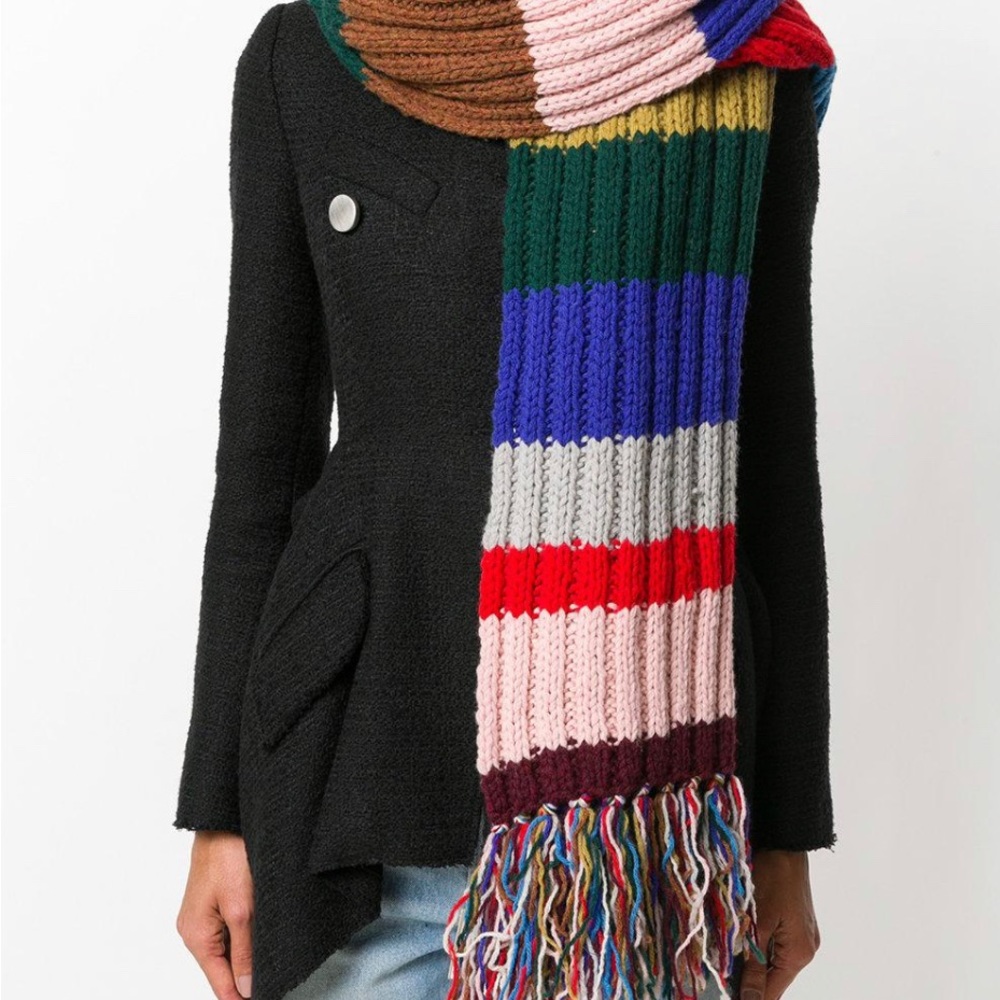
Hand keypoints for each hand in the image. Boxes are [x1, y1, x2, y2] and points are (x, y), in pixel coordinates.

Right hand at [177, 831, 254, 998]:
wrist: (225, 819)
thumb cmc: (228, 856)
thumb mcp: (242, 908)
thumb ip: (244, 951)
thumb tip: (246, 989)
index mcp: (197, 937)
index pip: (220, 984)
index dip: (242, 997)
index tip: (264, 999)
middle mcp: (195, 930)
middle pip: (222, 970)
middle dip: (245, 979)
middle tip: (273, 981)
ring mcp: (203, 916)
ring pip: (227, 951)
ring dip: (246, 958)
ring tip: (270, 964)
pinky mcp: (214, 902)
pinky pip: (229, 931)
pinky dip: (243, 938)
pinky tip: (260, 937)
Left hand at [740, 850, 820, 999]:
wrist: (785, 844)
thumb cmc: (772, 877)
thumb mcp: (758, 923)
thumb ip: (754, 964)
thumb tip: (749, 998)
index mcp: (799, 954)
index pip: (772, 992)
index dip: (749, 996)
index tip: (725, 992)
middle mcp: (806, 950)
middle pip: (774, 978)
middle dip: (748, 978)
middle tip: (721, 969)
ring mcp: (803, 936)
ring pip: (773, 962)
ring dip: (752, 960)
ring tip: (728, 953)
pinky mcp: (796, 923)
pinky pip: (776, 945)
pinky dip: (760, 945)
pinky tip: (743, 937)